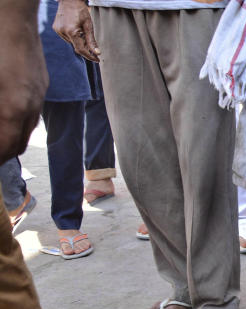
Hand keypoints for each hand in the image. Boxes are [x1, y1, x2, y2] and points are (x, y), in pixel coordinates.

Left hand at [0, 14, 47, 160]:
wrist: (12, 16)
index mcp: (12, 107)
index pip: (6, 147)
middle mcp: (29, 105)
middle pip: (18, 143)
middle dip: (3, 152)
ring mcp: (37, 94)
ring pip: (27, 128)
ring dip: (11, 137)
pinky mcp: (39, 84)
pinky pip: (30, 111)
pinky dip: (17, 121)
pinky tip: (5, 115)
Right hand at [54, 0, 99, 61]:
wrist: (69, 0)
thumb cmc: (81, 11)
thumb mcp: (89, 25)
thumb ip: (92, 40)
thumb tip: (97, 53)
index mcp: (71, 31)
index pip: (81, 49)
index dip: (89, 56)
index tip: (97, 59)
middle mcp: (62, 32)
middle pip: (76, 47)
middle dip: (86, 49)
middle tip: (94, 49)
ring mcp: (58, 30)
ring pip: (71, 43)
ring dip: (79, 43)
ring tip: (83, 34)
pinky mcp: (56, 28)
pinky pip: (66, 38)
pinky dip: (73, 38)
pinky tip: (76, 30)